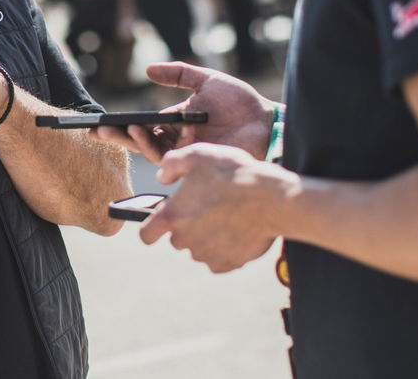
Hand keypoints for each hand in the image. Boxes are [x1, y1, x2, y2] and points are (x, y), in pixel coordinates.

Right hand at [92, 62, 275, 161]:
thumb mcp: (206, 80)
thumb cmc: (240, 102)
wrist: (265, 120)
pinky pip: (168, 158)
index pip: (144, 124)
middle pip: (141, 139)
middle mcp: (178, 139)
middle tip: (97, 131)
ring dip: (135, 138)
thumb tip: (147, 70)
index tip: (100, 123)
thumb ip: (178, 74)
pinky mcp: (195, 162)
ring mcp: (186, 152)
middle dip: (118, 136)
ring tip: (125, 126)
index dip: (122, 124)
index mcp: (177, 121)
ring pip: (151, 150)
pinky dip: (153, 145)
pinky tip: (147, 132)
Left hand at [139, 142, 291, 272]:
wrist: (271, 198)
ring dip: (206, 237)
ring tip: (225, 215)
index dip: (151, 227)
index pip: (146, 234)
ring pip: (199, 249)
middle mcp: (186, 240)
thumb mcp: (196, 155)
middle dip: (186, 226)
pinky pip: (219, 260)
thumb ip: (171, 164)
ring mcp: (208, 254)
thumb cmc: (232, 173)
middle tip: (206, 207)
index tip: (161, 221)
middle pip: (177, 239)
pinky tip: (236, 231)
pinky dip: (225, 249)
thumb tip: (162, 177)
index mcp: (172, 216)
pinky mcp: (229, 263)